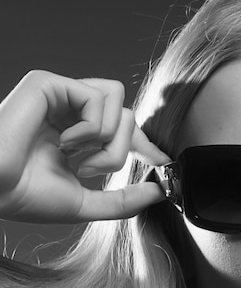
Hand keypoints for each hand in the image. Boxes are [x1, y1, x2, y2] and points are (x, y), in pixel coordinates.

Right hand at [0, 70, 170, 222]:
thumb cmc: (30, 197)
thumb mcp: (87, 203)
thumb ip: (123, 200)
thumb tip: (159, 192)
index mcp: (78, 136)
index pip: (124, 130)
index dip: (147, 145)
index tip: (162, 163)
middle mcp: (72, 114)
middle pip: (129, 119)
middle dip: (118, 153)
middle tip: (88, 169)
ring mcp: (61, 97)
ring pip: (121, 105)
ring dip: (106, 141)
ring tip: (75, 156)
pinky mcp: (49, 84)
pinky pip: (98, 98)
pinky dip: (89, 129)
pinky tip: (65, 142)